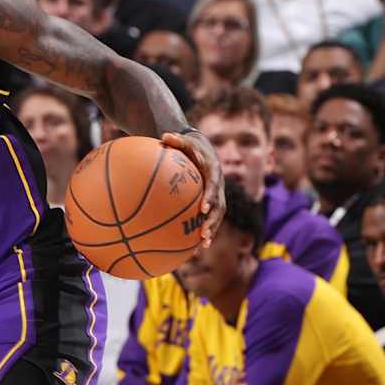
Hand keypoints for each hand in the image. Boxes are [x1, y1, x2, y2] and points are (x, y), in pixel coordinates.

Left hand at [162, 129, 223, 246]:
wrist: (203, 150)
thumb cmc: (190, 146)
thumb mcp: (184, 140)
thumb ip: (176, 140)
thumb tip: (164, 136)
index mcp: (213, 172)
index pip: (213, 187)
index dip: (210, 198)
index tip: (203, 209)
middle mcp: (218, 186)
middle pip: (219, 207)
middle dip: (213, 222)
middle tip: (204, 234)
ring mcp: (216, 196)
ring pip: (216, 217)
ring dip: (211, 231)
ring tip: (202, 246)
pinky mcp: (211, 203)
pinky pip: (208, 219)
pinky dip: (202, 232)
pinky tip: (192, 248)